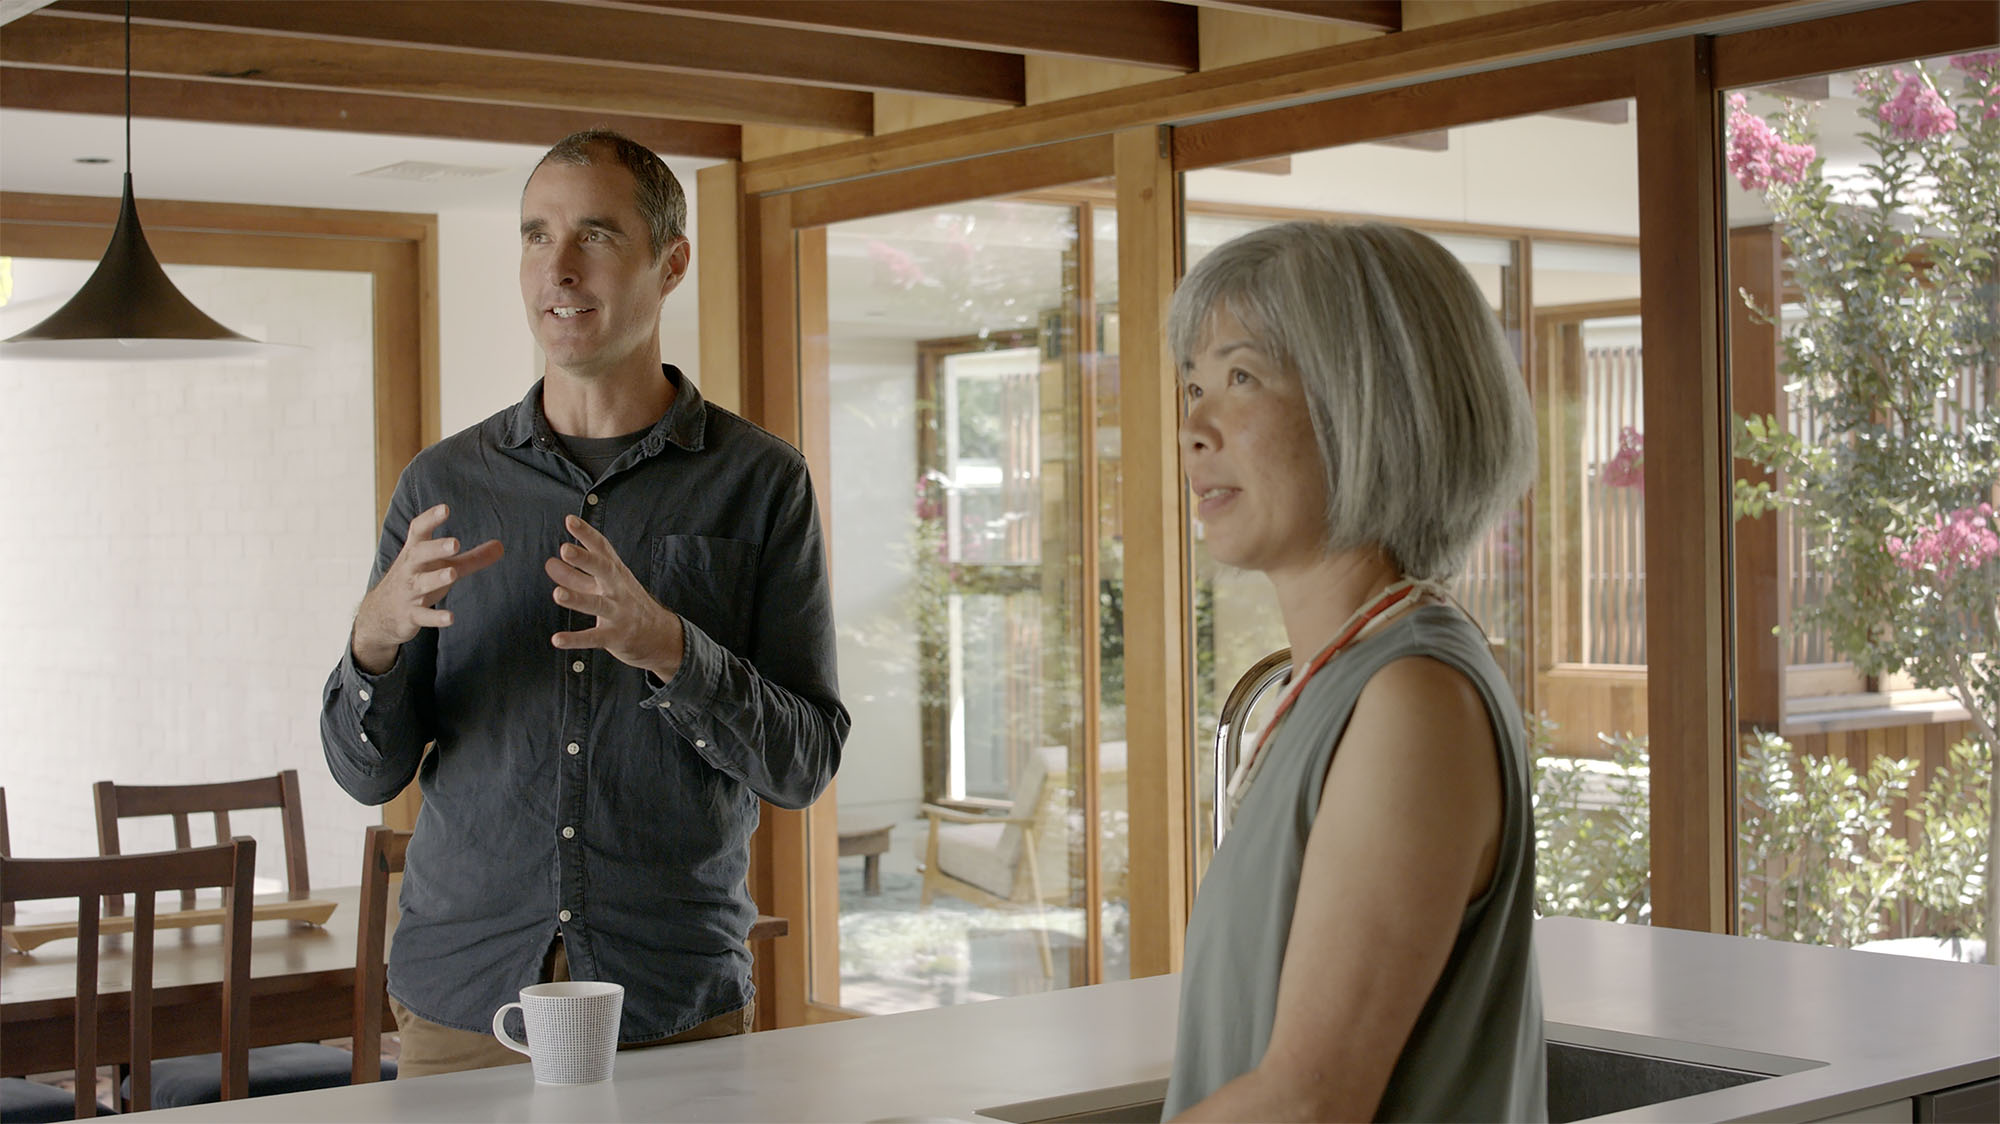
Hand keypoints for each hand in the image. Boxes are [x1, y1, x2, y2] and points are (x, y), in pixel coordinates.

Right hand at [352, 504, 504, 673]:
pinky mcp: (410, 615)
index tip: (445, 508)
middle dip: (436, 548)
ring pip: (420, 584)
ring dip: (435, 578)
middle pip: (419, 554)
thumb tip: (501, 546)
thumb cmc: (417, 580)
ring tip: (452, 573)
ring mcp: (408, 592)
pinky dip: (435, 618)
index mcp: (415, 552)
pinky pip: (422, 616)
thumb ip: (472, 558)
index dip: (430, 519)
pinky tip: (451, 618)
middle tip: (456, 543)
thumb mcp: (442, 566)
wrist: (380, 613)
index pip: (419, 531)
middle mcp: (409, 569)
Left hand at [547, 515, 685, 679]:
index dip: (586, 534)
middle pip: (603, 570)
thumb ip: (576, 576)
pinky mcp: (615, 636)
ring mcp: (618, 613)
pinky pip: (594, 637)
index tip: (570, 521)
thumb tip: (550, 563)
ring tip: (558, 594)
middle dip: (585, 559)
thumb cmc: (627, 605)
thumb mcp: (604, 587)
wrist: (660, 636)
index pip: (602, 549)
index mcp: (616, 573)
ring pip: (597, 604)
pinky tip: (557, 640)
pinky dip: (576, 639)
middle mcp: (617, 589)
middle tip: (565, 549)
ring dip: (577, 599)